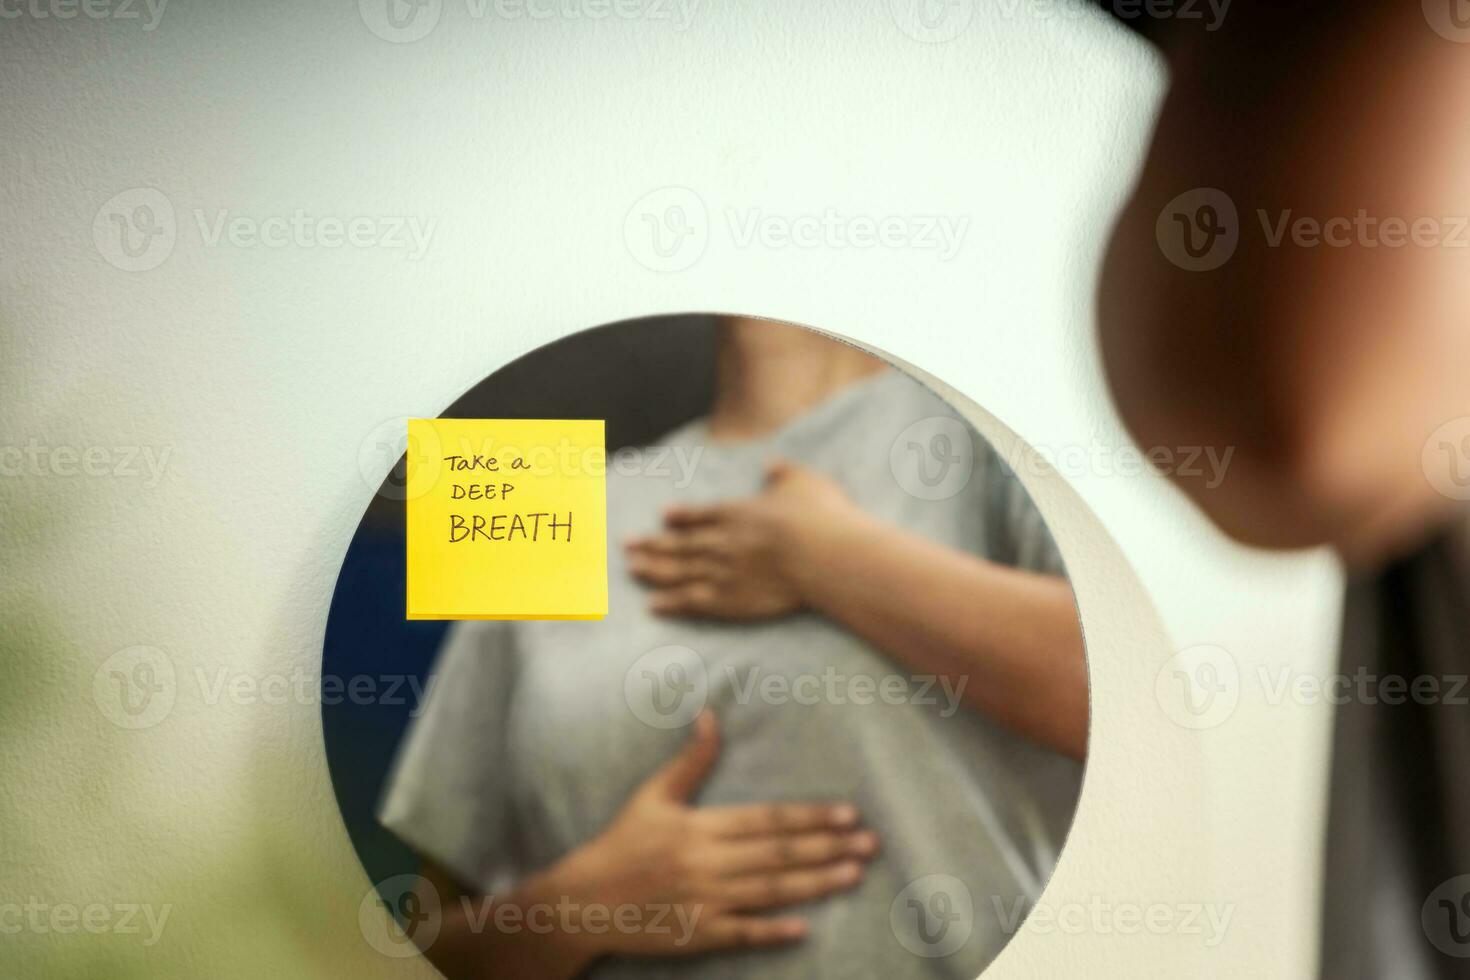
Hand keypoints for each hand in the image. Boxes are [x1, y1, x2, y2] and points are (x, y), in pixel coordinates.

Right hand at [549, 711, 877, 959]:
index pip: (767, 819)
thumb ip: (690, 760)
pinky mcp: (697, 934)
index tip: (848, 814)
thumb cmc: (622, 842)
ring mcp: (703, 900)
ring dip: (815, 883)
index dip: (810, 815)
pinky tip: (805, 928)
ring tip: (853, 875)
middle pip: (778, 854)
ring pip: (770, 892)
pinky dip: (772, 931)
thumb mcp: (653, 795)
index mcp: (699, 826)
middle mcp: (706, 862)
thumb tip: (711, 715)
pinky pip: (741, 933)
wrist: (583, 901)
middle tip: (870, 844)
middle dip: (827, 847)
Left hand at [625, 459, 860, 619]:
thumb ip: (783, 473)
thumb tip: (771, 465)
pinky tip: (653, 606)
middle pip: (679, 544)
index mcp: (737, 512)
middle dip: (651, 544)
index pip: (700, 514)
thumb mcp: (803, 481)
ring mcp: (723, 572)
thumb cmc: (820, 518)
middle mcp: (722, 541)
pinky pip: (692, 602)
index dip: (680, 516)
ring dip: (652, 571)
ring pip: (678, 572)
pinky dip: (670, 604)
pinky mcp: (731, 601)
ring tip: (631, 570)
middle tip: (627, 546)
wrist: (824, 557)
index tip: (662, 517)